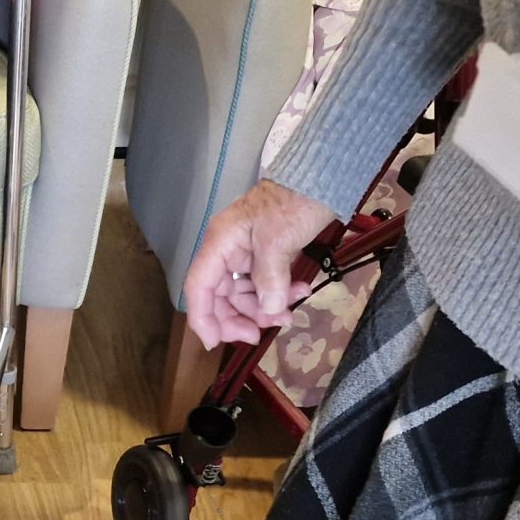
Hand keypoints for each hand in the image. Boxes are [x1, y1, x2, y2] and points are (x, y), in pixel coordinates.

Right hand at [183, 180, 341, 348]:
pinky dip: (280, 294)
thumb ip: (269, 277)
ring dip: (265, 308)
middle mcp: (227, 251)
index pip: (198, 287)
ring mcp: (246, 254)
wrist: (320, 177)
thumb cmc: (294, 201)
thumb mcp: (279, 239)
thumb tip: (268, 308)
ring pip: (244, 294)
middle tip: (261, 332)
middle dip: (240, 317)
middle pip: (220, 296)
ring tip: (290, 312)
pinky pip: (264, 284)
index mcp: (220, 244)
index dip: (202, 317)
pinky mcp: (266, 255)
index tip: (214, 342)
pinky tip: (300, 292)